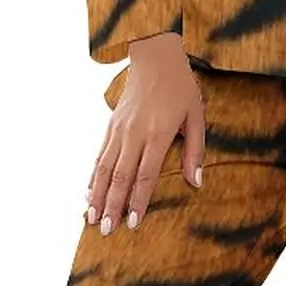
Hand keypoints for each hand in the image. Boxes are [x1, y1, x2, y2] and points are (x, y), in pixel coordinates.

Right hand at [86, 32, 204, 233]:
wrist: (154, 55)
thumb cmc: (180, 86)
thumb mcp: (196, 116)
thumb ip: (195, 150)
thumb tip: (196, 182)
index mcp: (158, 134)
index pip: (144, 175)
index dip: (137, 201)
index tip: (131, 223)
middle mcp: (134, 134)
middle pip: (120, 177)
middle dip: (112, 206)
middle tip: (105, 231)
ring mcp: (119, 130)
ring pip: (104, 168)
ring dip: (97, 195)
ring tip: (90, 218)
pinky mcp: (111, 125)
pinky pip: (99, 155)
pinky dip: (93, 176)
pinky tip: (88, 192)